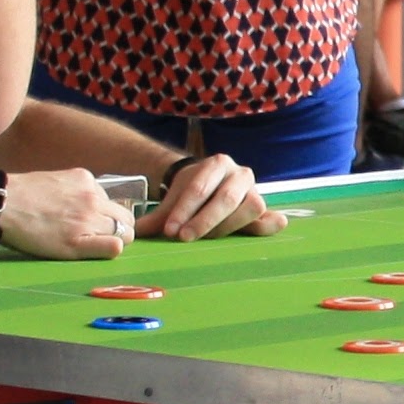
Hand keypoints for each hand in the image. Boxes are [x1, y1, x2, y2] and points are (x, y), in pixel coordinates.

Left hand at [0, 167, 136, 259]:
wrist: (2, 203)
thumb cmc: (30, 234)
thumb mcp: (65, 251)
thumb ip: (99, 248)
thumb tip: (121, 243)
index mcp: (93, 226)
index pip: (127, 235)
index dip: (115, 242)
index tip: (100, 243)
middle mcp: (95, 204)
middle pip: (126, 218)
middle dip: (116, 227)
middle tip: (92, 231)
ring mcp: (89, 187)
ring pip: (112, 203)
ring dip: (101, 211)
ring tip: (74, 215)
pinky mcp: (80, 174)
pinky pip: (97, 188)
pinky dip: (89, 196)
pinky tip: (67, 200)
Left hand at [150, 152, 280, 239]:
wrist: (211, 187)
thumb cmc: (192, 195)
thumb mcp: (174, 200)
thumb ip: (157, 217)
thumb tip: (135, 233)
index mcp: (216, 164)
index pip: (200, 187)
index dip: (184, 210)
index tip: (169, 230)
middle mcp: (239, 173)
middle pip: (227, 197)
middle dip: (205, 219)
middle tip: (184, 237)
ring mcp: (255, 190)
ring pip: (250, 207)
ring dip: (227, 226)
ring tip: (205, 240)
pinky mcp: (263, 208)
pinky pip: (268, 217)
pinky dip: (269, 225)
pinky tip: (267, 229)